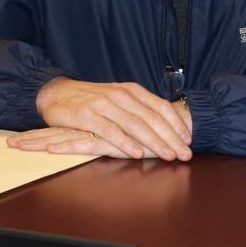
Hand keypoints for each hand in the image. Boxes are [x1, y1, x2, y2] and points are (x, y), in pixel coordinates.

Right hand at [34, 78, 191, 160]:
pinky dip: (126, 143)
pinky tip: (137, 154)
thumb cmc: (92, 99)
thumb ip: (139, 108)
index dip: (177, 124)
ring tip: (168, 156)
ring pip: (136, 125)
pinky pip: (111, 131)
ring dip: (155, 142)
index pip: (161, 107)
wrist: (57, 92)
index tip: (188, 139)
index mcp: (133, 91)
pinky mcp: (88, 116)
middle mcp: (122, 96)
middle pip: (153, 118)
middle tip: (185, 154)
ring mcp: (105, 105)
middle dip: (172, 138)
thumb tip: (165, 124)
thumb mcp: (119, 98)